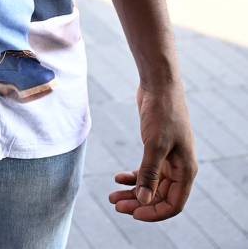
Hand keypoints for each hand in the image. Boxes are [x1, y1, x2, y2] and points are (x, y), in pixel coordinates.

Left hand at [108, 84, 196, 220]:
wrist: (159, 84)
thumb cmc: (162, 112)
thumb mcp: (155, 144)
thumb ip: (149, 173)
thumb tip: (143, 201)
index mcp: (186, 170)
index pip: (173, 204)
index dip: (154, 212)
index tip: (132, 213)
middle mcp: (179, 167)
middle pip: (159, 196)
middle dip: (138, 202)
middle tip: (115, 204)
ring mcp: (168, 158)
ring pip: (151, 184)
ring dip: (133, 191)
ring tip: (112, 196)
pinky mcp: (157, 148)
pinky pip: (146, 170)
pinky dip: (133, 176)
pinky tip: (118, 178)